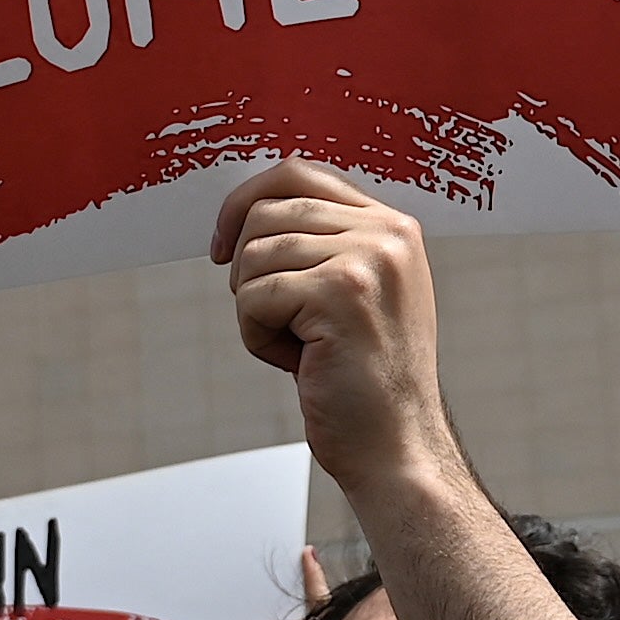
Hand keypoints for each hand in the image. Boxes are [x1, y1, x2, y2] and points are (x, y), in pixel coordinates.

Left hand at [213, 161, 452, 501]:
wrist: (396, 448)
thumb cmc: (365, 382)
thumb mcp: (356, 295)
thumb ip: (324, 245)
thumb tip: (248, 211)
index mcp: (393, 226)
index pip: (299, 172)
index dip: (245, 203)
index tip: (223, 248)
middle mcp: (388, 233)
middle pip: (267, 210)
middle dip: (248, 269)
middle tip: (278, 320)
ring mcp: (368, 259)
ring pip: (255, 254)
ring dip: (255, 310)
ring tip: (297, 347)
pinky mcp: (341, 292)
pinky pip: (254, 296)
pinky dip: (257, 336)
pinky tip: (297, 363)